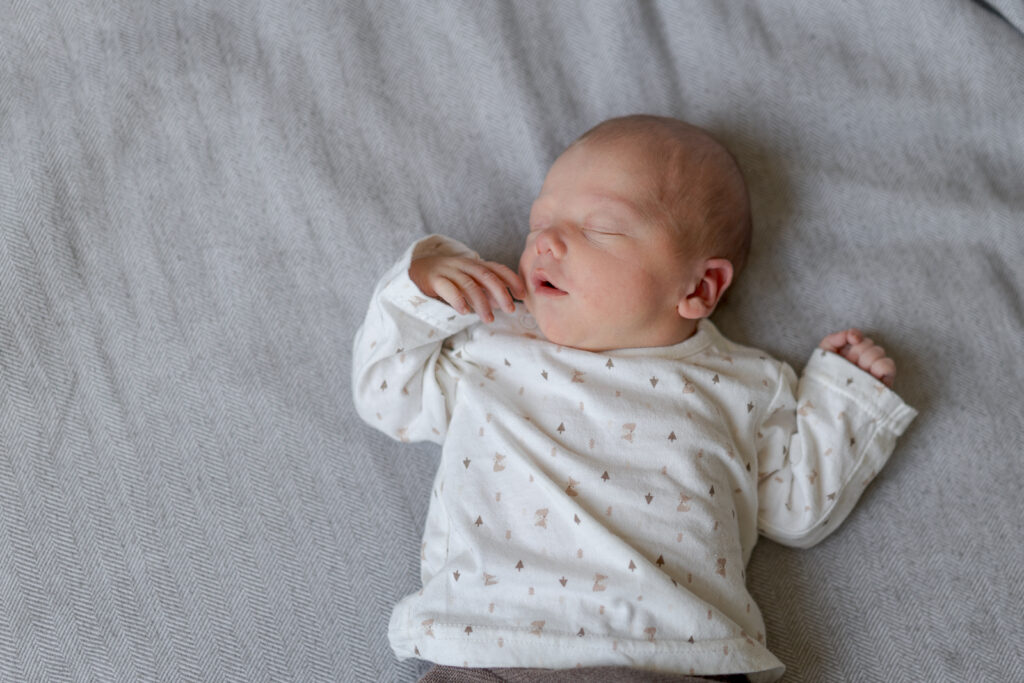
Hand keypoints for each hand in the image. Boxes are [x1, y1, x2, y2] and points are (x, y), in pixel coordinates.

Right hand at [409, 255, 525, 322]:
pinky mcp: (434, 279)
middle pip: (486, 276)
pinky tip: (465, 312)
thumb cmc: (448, 278)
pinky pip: (448, 288)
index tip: (521, 295)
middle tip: (510, 310)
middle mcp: (464, 265)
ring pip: (469, 285)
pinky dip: (458, 300)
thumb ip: (485, 290)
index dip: (511, 280)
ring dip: (482, 303)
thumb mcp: (469, 282)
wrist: (417, 269)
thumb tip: (502, 303)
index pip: (497, 268)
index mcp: (475, 264)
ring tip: (489, 319)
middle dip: (501, 293)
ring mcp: (449, 270)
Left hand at [819, 328, 895, 387]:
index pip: (857, 336)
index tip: (852, 341)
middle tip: (849, 365)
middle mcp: (862, 360)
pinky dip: (881, 366)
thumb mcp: (824, 355)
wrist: (825, 402)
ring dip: (867, 360)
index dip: (854, 336)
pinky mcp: (883, 382)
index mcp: (848, 352)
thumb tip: (856, 337)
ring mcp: (873, 370)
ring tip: (858, 372)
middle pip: (868, 343)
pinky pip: (888, 366)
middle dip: (858, 352)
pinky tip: (870, 373)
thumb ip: (836, 338)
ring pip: (879, 352)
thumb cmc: (824, 378)